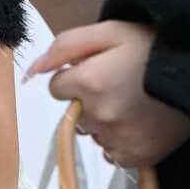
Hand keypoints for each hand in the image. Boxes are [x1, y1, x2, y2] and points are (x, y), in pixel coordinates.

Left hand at [23, 17, 189, 168]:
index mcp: (91, 81)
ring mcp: (117, 139)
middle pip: (73, 113)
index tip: (98, 71)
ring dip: (104, 122)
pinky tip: (140, 122)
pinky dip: (121, 141)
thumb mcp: (111, 32)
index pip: (57, 88)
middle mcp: (100, 115)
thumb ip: (66, 46)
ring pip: (92, 134)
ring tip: (134, 103)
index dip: (76, 77)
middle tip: (121, 85)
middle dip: (89, 100)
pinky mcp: (135, 156)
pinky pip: (112, 153)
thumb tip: (33, 70)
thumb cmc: (156, 48)